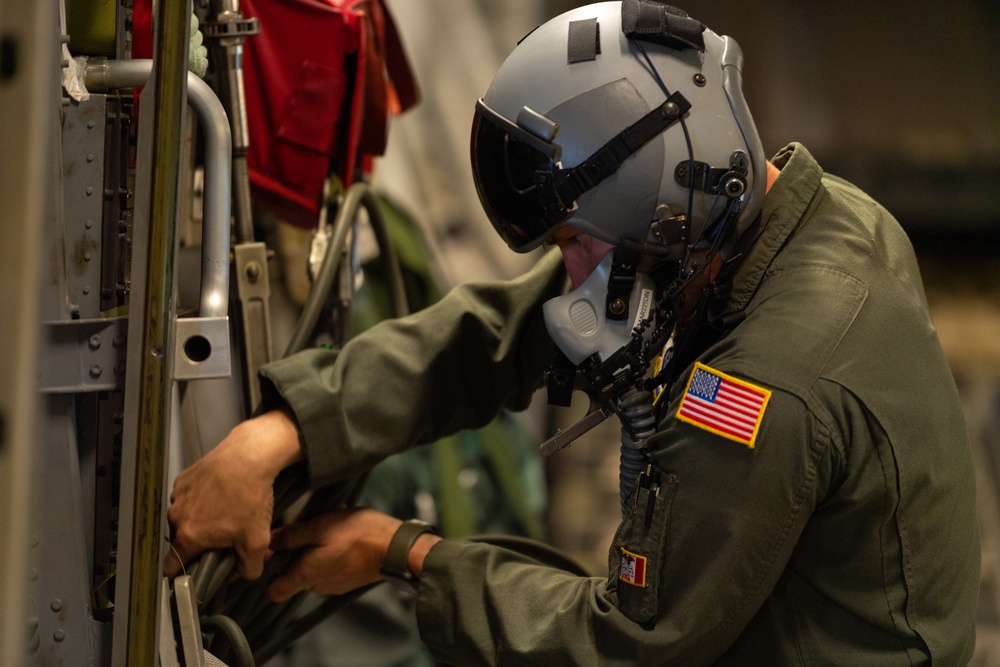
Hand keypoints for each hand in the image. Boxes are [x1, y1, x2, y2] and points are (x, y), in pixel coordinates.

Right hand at [165, 407, 302, 578]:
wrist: (249, 456)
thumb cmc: (250, 494)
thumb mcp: (257, 540)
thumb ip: (249, 568)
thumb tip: (244, 572)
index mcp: (188, 535)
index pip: (171, 565)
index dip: (179, 573)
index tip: (188, 572)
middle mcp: (177, 515)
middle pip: (182, 539)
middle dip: (200, 541)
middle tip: (222, 535)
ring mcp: (179, 495)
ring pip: (185, 516)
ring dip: (200, 518)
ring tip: (225, 510)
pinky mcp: (185, 478)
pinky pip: (189, 496)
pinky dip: (202, 498)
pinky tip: (221, 494)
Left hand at [267, 507, 417, 601]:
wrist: (394, 547)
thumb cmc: (357, 536)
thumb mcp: (319, 526)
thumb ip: (291, 536)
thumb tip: (268, 542)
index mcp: (305, 576)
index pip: (274, 590)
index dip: (269, 571)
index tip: (273, 550)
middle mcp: (317, 585)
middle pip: (295, 569)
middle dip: (298, 545)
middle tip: (310, 522)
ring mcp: (334, 584)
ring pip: (314, 562)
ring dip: (317, 542)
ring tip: (332, 520)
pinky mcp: (349, 578)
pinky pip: (331, 563)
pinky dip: (333, 547)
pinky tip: (345, 529)